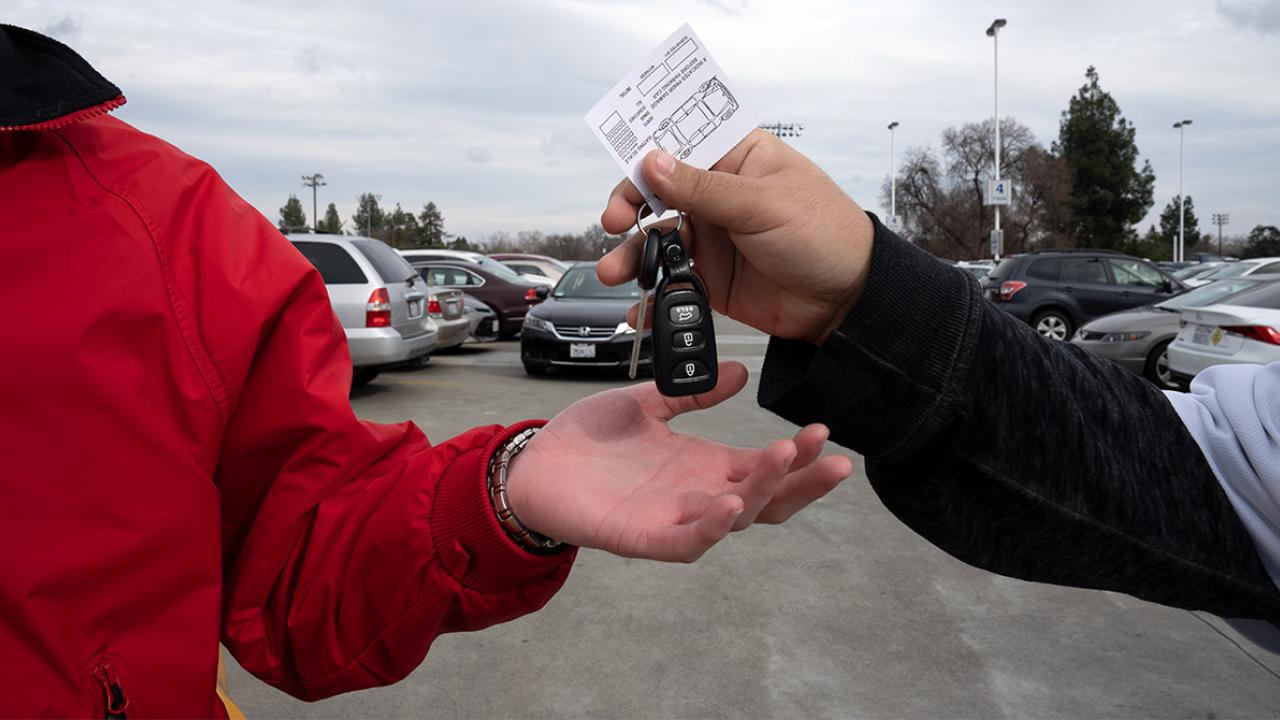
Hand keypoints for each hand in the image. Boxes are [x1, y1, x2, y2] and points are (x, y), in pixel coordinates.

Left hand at [504, 362, 852, 561]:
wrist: (534, 464)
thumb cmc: (588, 442)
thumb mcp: (648, 404)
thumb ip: (692, 393)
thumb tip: (741, 373)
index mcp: (703, 466)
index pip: (764, 465)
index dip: (798, 454)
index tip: (823, 430)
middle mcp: (696, 496)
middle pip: (765, 498)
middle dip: (803, 481)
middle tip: (835, 458)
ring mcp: (671, 520)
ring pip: (733, 518)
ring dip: (762, 493)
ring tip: (784, 459)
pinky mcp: (639, 538)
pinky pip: (683, 543)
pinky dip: (710, 528)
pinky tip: (730, 505)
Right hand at [598, 129, 874, 344]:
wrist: (847, 302)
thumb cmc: (826, 236)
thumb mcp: (763, 204)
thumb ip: (704, 187)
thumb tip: (654, 162)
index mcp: (737, 158)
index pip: (681, 143)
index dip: (647, 153)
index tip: (628, 169)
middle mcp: (720, 193)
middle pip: (657, 192)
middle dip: (629, 206)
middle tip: (613, 221)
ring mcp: (714, 236)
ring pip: (657, 239)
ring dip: (632, 254)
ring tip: (616, 271)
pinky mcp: (711, 276)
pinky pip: (670, 281)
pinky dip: (651, 293)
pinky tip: (640, 305)